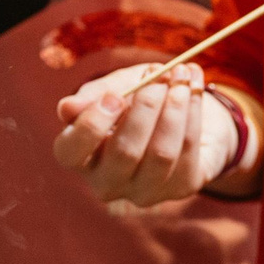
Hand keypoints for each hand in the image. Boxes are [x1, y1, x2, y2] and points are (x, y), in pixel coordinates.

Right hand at [53, 65, 238, 206]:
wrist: (179, 113)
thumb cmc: (134, 101)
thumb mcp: (112, 89)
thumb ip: (93, 96)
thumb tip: (67, 108)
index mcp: (80, 158)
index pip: (70, 151)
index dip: (91, 125)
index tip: (115, 95)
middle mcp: (108, 183)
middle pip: (124, 153)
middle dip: (146, 107)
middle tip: (159, 72)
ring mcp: (145, 191)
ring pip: (162, 153)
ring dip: (176, 106)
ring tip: (181, 73)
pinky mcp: (181, 187)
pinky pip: (189, 148)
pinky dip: (194, 109)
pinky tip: (196, 85)